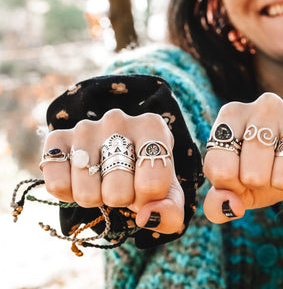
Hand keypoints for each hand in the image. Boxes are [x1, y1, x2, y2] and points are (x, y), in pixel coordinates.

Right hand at [41, 109, 184, 233]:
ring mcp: (85, 128)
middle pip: (117, 191)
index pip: (152, 184)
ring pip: (86, 192)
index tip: (146, 189)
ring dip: (95, 199)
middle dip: (121, 200)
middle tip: (123, 185)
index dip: (148, 200)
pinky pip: (56, 185)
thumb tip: (146, 217)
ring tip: (103, 181)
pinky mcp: (57, 139)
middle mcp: (117, 120)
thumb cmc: (145, 172)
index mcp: (152, 126)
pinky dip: (68, 194)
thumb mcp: (167, 191)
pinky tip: (80, 180)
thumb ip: (171, 211)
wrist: (117, 152)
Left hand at [203, 93, 282, 222]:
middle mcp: (264, 106)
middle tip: (267, 172)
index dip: (230, 185)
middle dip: (260, 185)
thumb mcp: (236, 185)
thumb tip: (231, 206)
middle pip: (252, 174)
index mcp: (232, 114)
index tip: (239, 177)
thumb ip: (218, 202)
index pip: (218, 167)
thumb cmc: (263, 168)